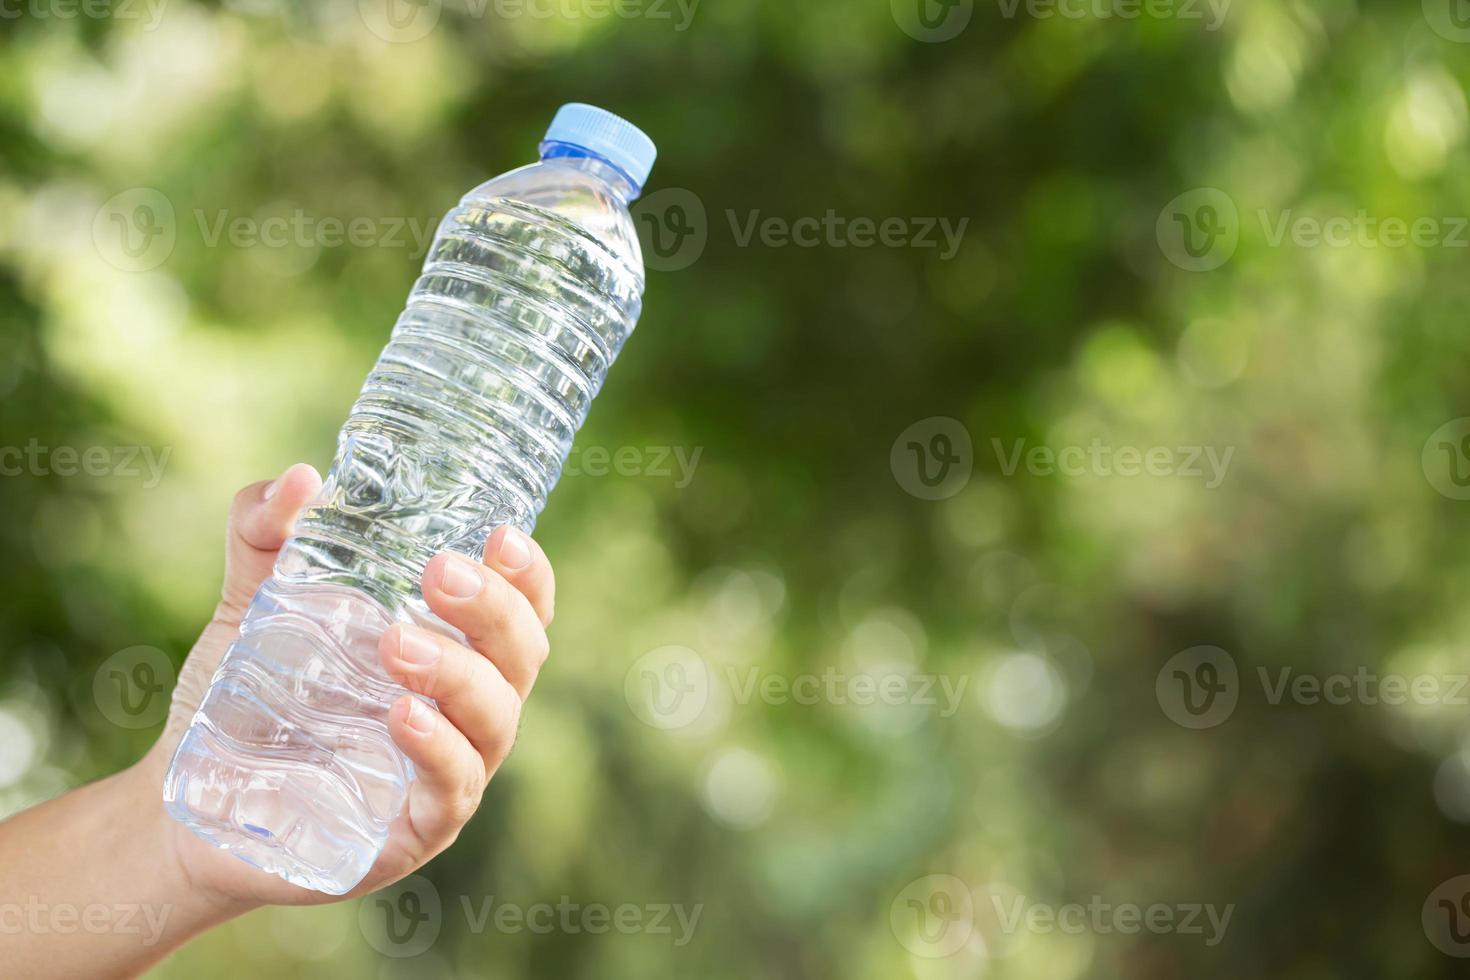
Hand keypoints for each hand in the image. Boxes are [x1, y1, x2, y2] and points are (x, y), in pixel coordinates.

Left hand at [136, 462, 555, 910]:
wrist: (184, 802)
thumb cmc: (244, 697)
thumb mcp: (251, 601)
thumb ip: (267, 533)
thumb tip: (302, 478)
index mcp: (451, 649)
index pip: (523, 610)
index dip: (527, 574)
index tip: (499, 533)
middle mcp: (465, 708)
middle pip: (522, 654)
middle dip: (495, 609)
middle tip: (440, 572)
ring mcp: (447, 771)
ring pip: (496, 718)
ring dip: (460, 673)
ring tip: (396, 643)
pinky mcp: (415, 830)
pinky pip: (453, 789)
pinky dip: (439, 750)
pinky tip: (402, 716)